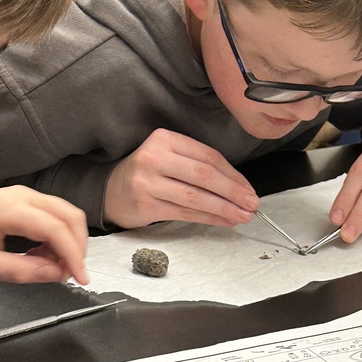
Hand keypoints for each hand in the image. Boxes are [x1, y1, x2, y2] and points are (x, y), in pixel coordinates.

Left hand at [0, 189, 88, 284]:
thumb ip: (20, 270)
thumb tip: (56, 274)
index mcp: (10, 210)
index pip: (56, 229)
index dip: (74, 256)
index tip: (81, 280)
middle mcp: (23, 196)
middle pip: (70, 216)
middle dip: (78, 247)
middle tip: (70, 276)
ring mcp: (24, 195)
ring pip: (66, 214)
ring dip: (70, 241)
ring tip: (55, 267)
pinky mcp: (23, 200)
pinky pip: (54, 215)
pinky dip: (59, 236)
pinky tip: (44, 254)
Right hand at [104, 129, 258, 228]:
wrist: (110, 190)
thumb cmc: (147, 174)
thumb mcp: (168, 157)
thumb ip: (197, 165)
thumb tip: (239, 186)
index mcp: (165, 139)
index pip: (208, 156)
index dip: (233, 175)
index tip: (249, 189)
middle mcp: (154, 157)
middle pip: (204, 176)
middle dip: (233, 192)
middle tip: (252, 204)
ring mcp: (148, 182)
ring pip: (196, 197)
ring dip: (224, 208)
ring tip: (242, 216)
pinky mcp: (145, 205)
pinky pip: (185, 213)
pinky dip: (208, 218)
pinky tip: (224, 221)